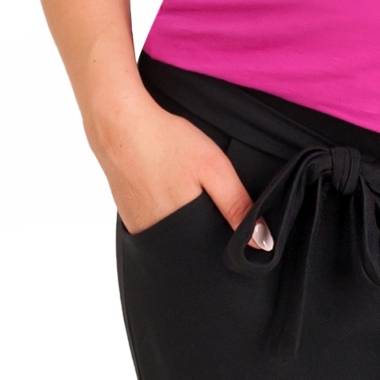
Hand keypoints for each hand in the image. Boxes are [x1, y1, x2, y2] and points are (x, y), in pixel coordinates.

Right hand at [98, 102, 272, 245]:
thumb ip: (238, 206)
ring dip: (186, 225)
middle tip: (207, 200)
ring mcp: (139, 228)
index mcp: (182, 231)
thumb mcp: (214, 168)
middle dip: (207, 234)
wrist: (117, 123)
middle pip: (192, 249)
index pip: (211, 256)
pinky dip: (167, 215)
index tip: (231, 224)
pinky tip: (168, 191)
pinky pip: (156, 226)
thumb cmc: (166, 141)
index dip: (225, 243)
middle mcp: (157, 237)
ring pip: (174, 238)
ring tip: (187, 193)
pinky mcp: (127, 217)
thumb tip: (262, 243)